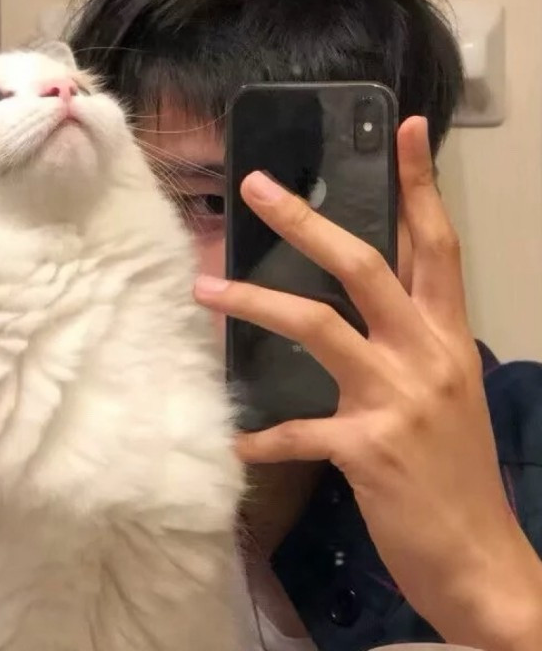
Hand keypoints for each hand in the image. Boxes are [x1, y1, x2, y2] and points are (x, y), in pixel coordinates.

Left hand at [194, 117, 541, 649]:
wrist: (482, 558)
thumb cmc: (457, 471)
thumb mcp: (444, 393)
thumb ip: (406, 345)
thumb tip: (357, 312)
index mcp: (447, 337)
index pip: (436, 245)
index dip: (420, 185)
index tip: (400, 129)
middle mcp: (425, 355)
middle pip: (364, 265)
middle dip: (308, 222)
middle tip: (255, 187)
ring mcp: (396, 398)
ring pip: (317, 325)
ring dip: (254, 303)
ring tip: (204, 288)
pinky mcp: (367, 448)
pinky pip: (298, 432)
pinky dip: (264, 436)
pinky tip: (235, 441)